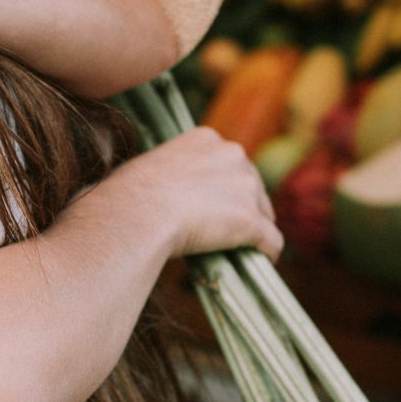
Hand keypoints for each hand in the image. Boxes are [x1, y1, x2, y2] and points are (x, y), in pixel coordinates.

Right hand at [119, 127, 282, 259]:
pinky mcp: (251, 219)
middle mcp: (232, 154)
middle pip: (252, 186)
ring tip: (238, 250)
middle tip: (225, 231)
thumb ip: (171, 173)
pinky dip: (267, 252)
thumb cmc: (129, 194)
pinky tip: (262, 262)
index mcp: (207, 139)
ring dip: (253, 230)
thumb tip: (167, 194)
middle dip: (242, 207)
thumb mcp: (151, 167)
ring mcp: (245, 186)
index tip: (212, 206)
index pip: (229, 164)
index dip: (223, 188)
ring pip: (263, 213)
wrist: (136, 213)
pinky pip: (271, 240)